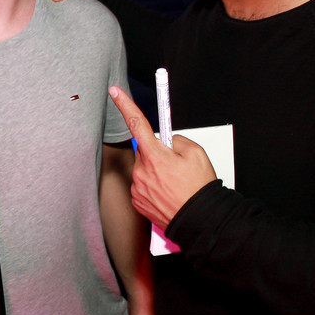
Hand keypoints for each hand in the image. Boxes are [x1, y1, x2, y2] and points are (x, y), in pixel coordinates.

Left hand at [109, 86, 216, 230]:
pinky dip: (153, 186)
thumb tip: (167, 141)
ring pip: (144, 170)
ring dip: (156, 172)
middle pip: (144, 151)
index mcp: (155, 156)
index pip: (136, 123)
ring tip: (174, 184)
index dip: (124, 105)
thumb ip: (177, 140)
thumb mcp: (196, 154)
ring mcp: (138, 188)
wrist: (200, 221)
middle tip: (175, 166)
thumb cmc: (199, 189)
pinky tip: (167, 193)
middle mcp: (142, 172)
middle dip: (157, 153)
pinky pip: (143, 185)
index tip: (115, 92)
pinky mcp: (137, 202)